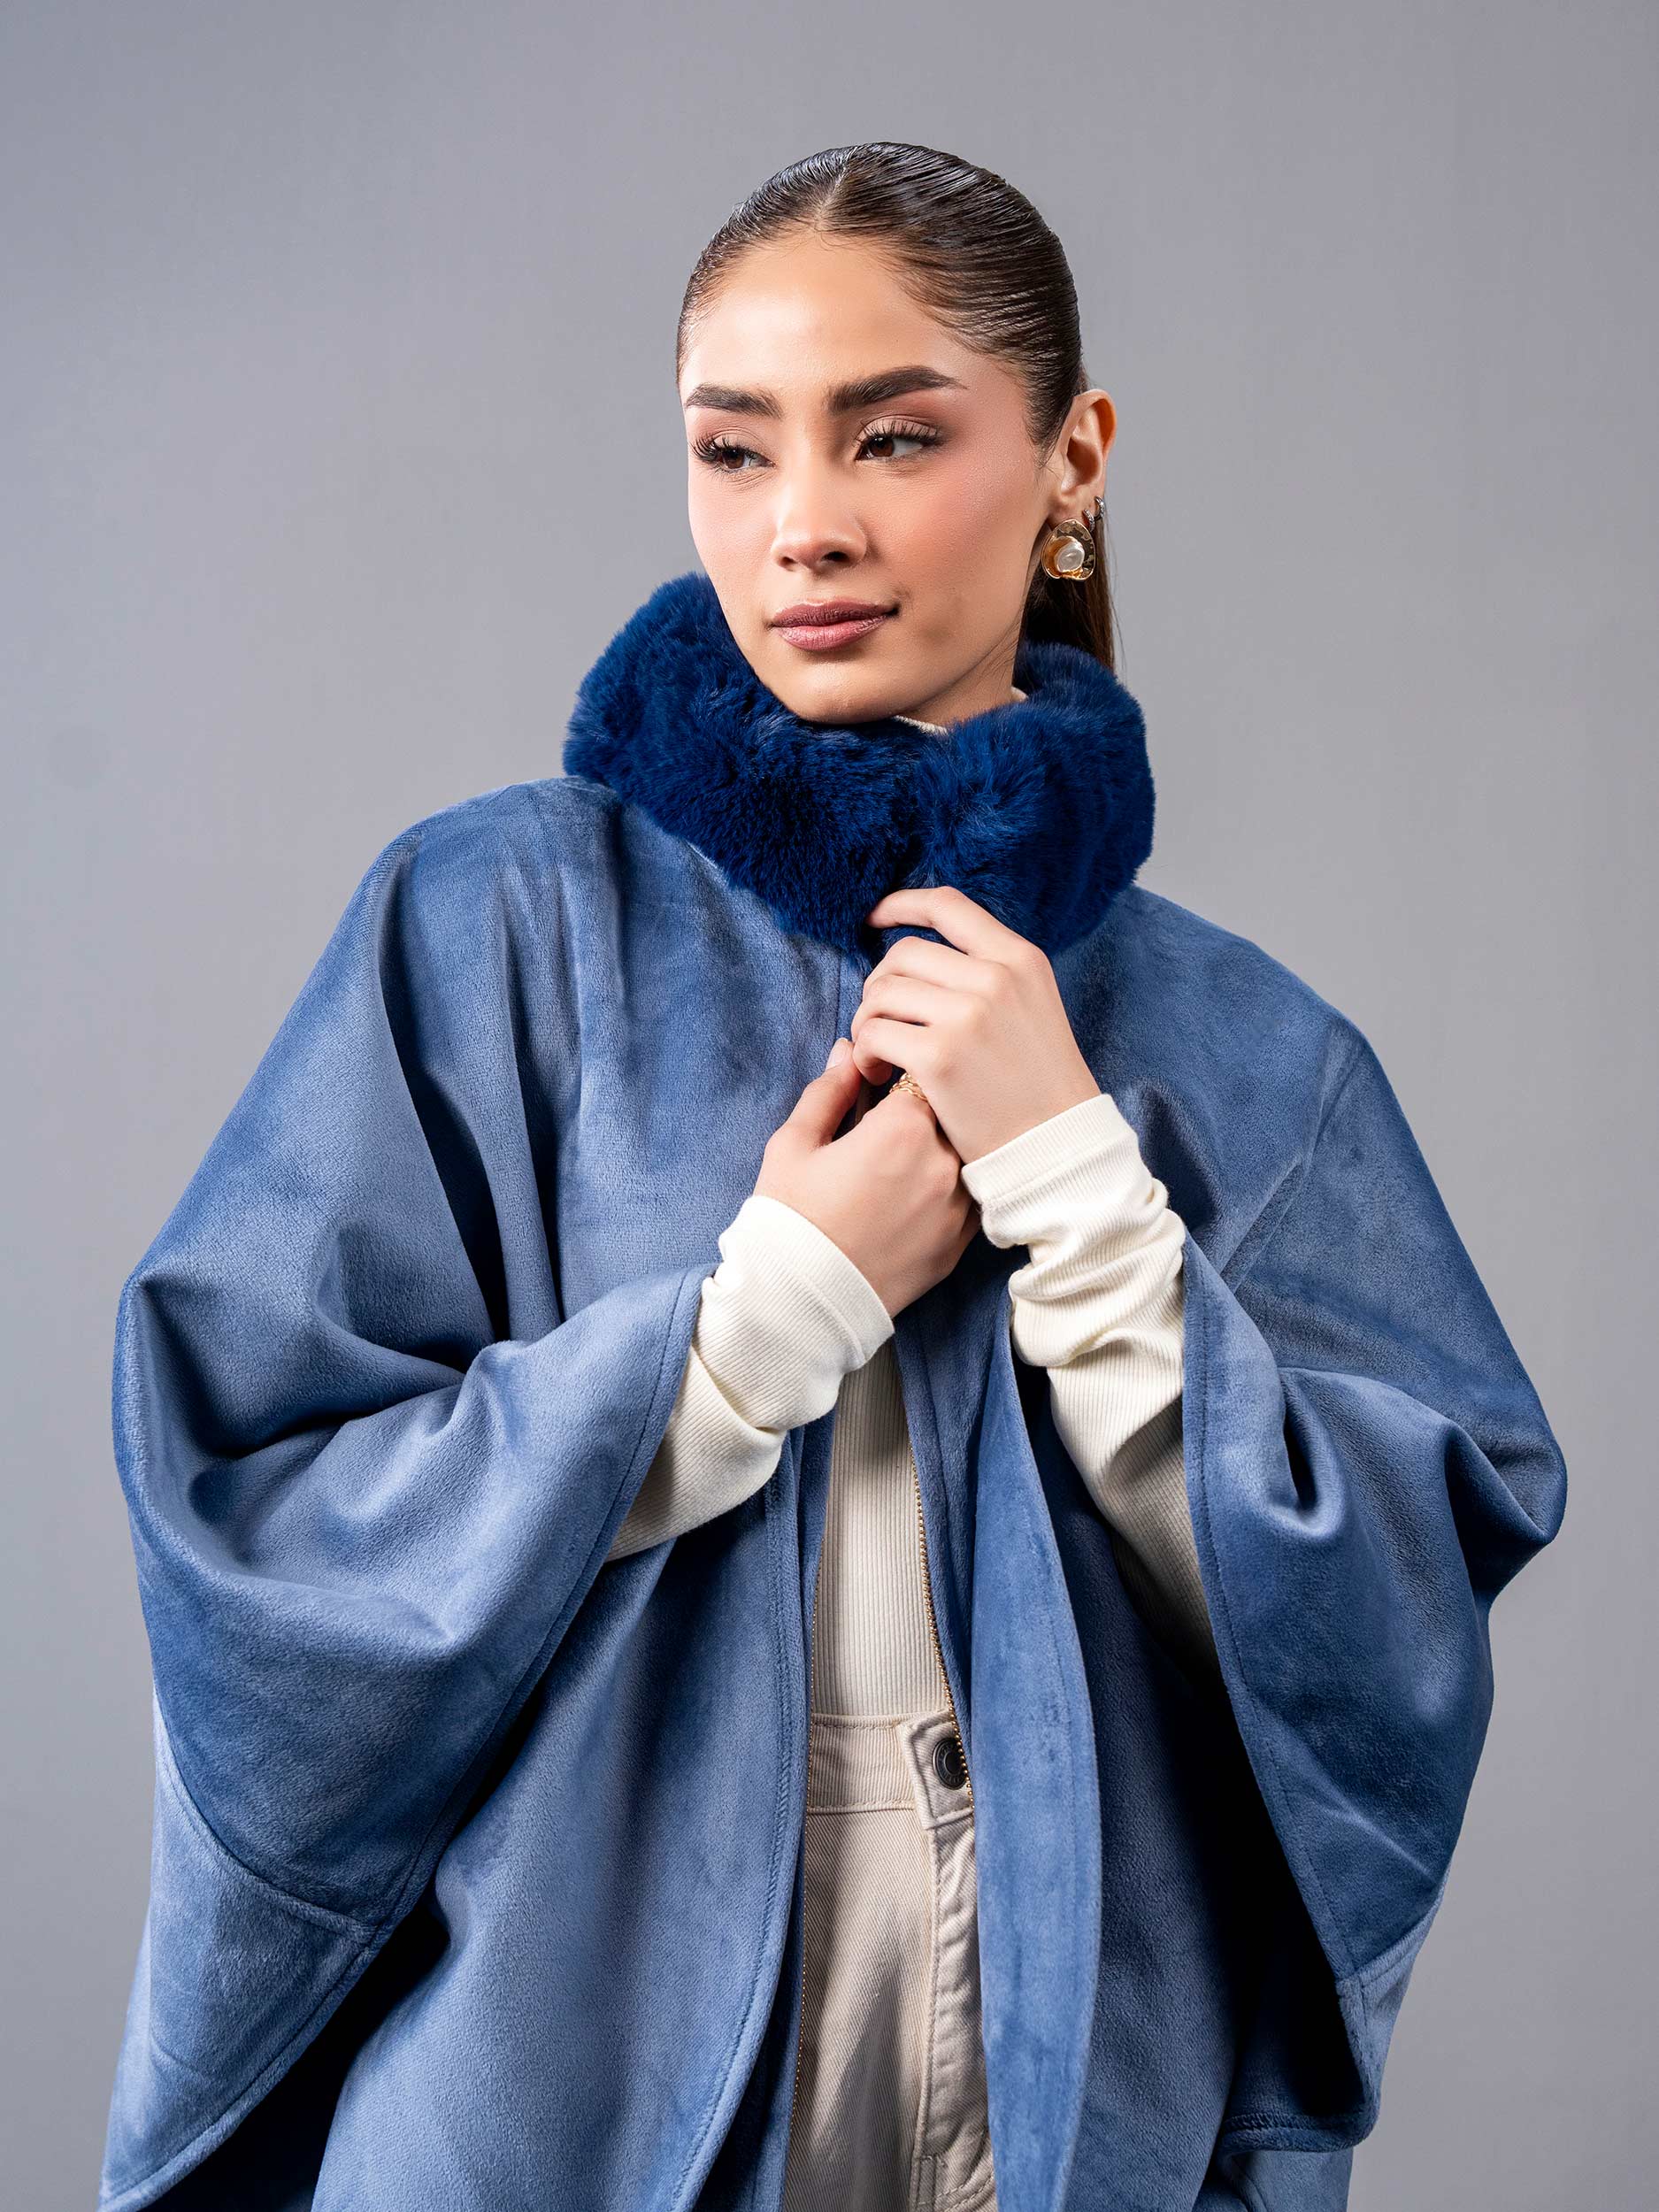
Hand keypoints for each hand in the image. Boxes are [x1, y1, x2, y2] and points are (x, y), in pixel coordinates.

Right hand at [753, 1039, 979, 1317]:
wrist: (803, 1301)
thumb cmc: (791, 1217)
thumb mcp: (795, 1144)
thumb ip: (828, 1091)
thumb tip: (847, 1052)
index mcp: (902, 1127)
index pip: (921, 1074)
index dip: (899, 1076)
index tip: (879, 1089)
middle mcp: (943, 1162)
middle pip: (951, 1111)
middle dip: (927, 1111)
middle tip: (889, 1130)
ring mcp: (959, 1205)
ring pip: (966, 1153)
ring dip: (944, 1149)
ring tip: (902, 1166)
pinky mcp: (962, 1242)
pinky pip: (968, 1196)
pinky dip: (949, 1189)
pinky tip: (914, 1198)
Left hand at [851, 885, 1101, 1164]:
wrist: (1058, 1145)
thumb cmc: (1039, 1084)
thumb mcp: (1033, 1006)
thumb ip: (992, 974)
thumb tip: (930, 957)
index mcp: (1019, 958)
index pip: (947, 906)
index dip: (902, 904)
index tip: (874, 918)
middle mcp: (994, 977)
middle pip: (904, 953)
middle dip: (880, 985)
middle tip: (883, 1020)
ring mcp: (967, 1015)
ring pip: (882, 992)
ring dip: (868, 1022)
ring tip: (880, 1053)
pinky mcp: (939, 1056)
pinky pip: (874, 1034)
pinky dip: (865, 1053)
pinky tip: (878, 1072)